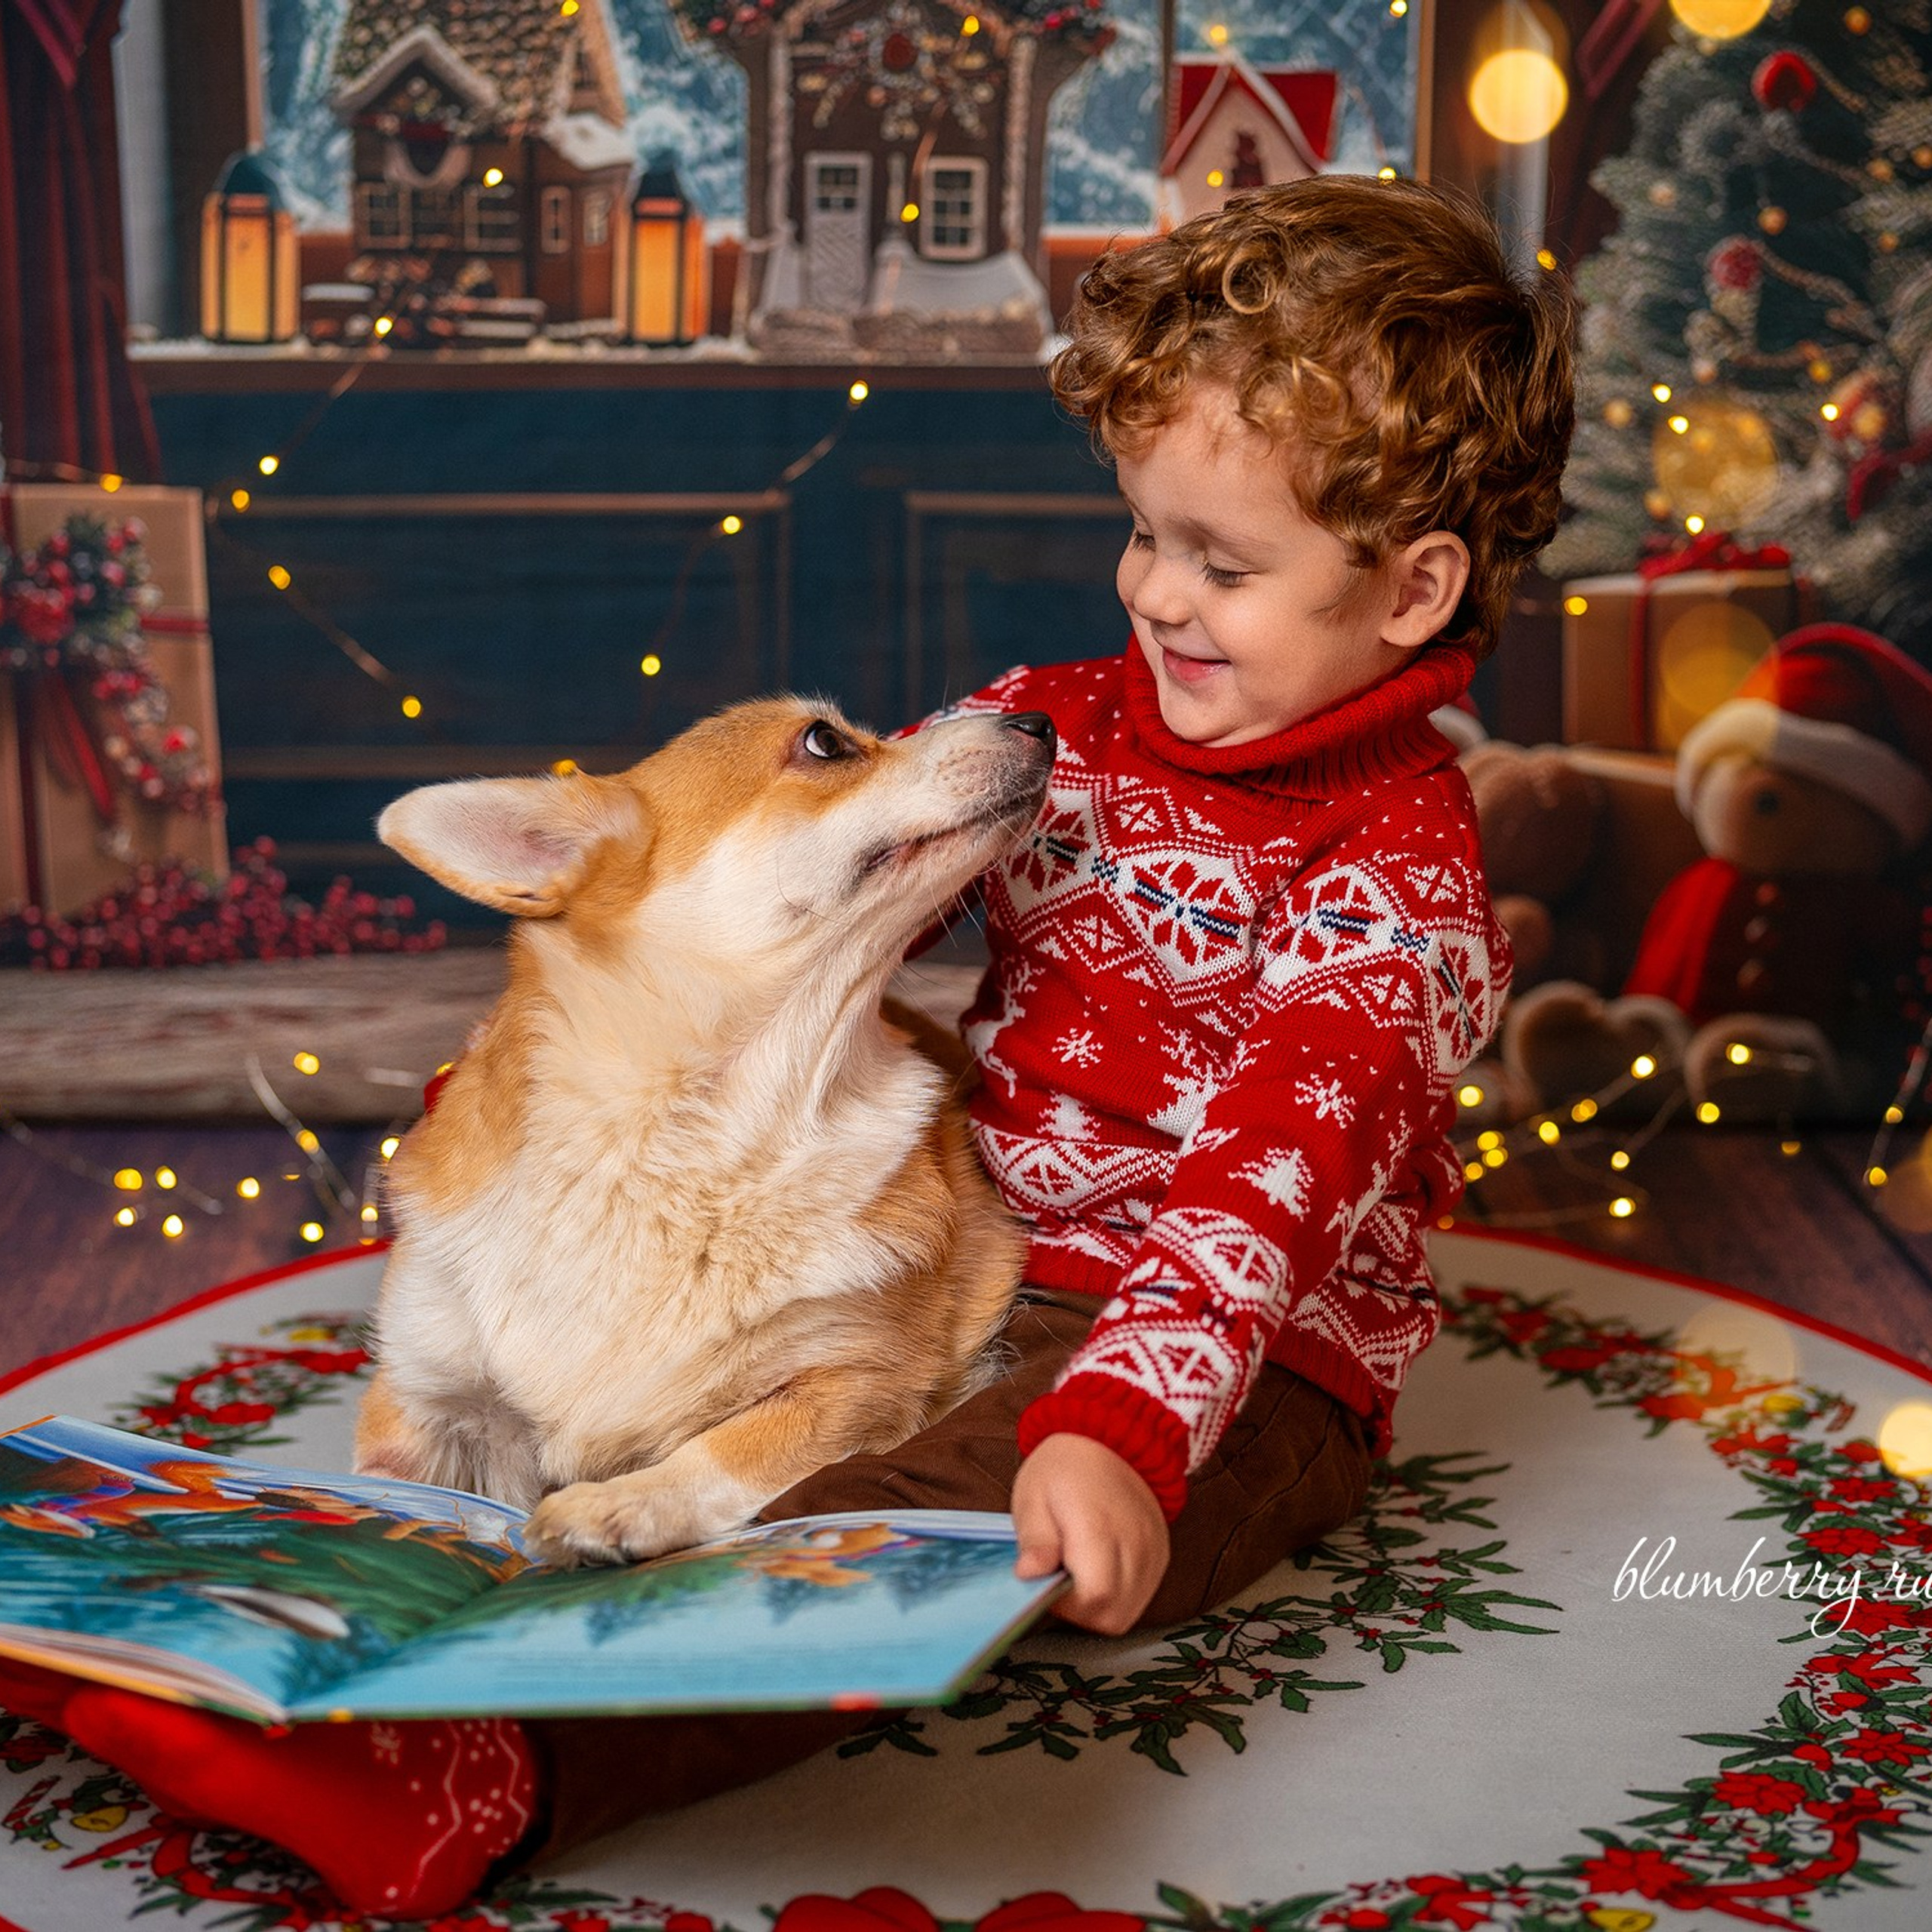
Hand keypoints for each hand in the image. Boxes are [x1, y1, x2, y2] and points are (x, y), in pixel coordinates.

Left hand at [1011, 1432, 1169, 1635]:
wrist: (1110, 1437)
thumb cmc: (1065, 1467)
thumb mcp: (1034, 1497)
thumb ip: (1035, 1540)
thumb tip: (1028, 1575)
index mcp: (1098, 1528)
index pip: (1094, 1599)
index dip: (1066, 1606)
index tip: (1048, 1583)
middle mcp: (1135, 1544)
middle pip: (1113, 1616)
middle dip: (1081, 1611)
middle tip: (1060, 1579)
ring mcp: (1153, 1551)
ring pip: (1129, 1612)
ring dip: (1101, 1606)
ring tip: (1080, 1572)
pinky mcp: (1161, 1554)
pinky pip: (1142, 1595)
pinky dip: (1119, 1595)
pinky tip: (1100, 1569)